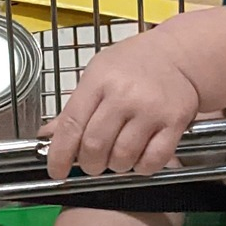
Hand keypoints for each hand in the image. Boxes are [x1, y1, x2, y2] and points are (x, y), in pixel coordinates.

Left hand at [42, 35, 200, 180]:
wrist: (177, 55)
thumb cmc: (133, 64)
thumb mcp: (98, 74)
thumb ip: (75, 107)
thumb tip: (48, 137)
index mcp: (99, 80)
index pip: (71, 125)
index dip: (59, 154)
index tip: (56, 170)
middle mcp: (124, 95)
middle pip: (95, 146)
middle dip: (89, 164)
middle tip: (93, 162)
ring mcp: (151, 110)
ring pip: (123, 157)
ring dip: (116, 166)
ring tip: (118, 156)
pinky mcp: (175, 122)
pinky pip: (152, 161)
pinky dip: (142, 168)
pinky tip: (139, 157)